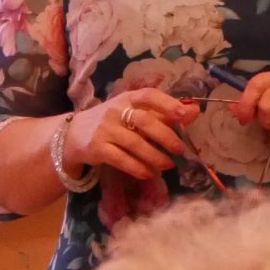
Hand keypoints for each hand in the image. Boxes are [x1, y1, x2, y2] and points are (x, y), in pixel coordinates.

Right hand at [64, 88, 199, 180]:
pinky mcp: (96, 148)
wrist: (74, 134)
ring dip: (155, 156)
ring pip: (134, 143)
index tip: (185, 114)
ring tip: (169, 165)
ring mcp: (104, 129)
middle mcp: (115, 110)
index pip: (149, 96)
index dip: (168, 103)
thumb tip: (195, 110)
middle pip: (145, 121)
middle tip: (180, 149)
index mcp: (128, 98)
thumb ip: (164, 113)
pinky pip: (121, 159)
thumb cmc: (114, 122)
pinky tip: (149, 174)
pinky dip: (137, 167)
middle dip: (165, 136)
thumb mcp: (136, 113)